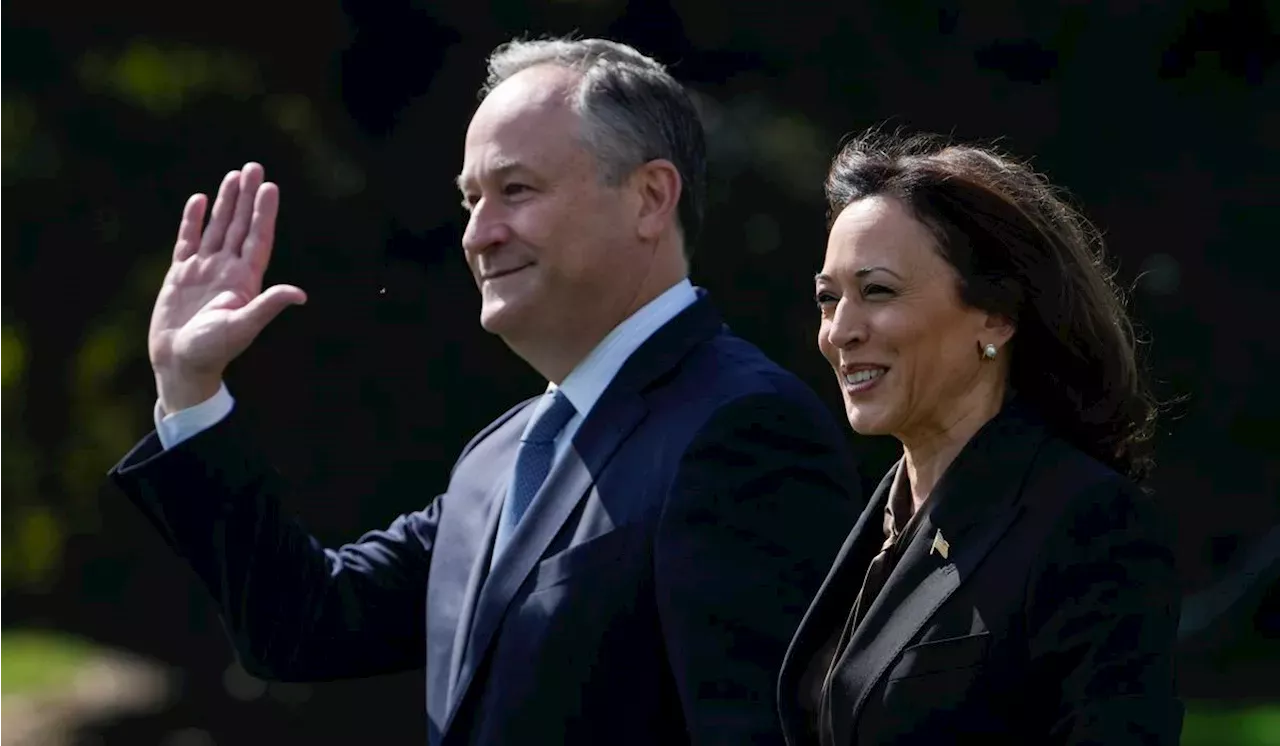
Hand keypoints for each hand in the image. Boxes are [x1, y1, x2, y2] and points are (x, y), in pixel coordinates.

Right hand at [148, 163, 306, 413]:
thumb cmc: (213, 350)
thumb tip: (300, 294)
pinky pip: (188, 241)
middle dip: (246, 197)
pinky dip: (192, 220)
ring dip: (225, 202)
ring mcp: (205, 271)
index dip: (264, 213)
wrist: (180, 363)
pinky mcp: (181, 275)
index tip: (270, 187)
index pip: (257, 238)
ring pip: (217, 228)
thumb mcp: (243, 326)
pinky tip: (199, 200)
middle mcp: (227, 271)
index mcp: (245, 280)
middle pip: (239, 226)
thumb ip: (267, 306)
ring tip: (232, 175)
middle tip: (254, 167)